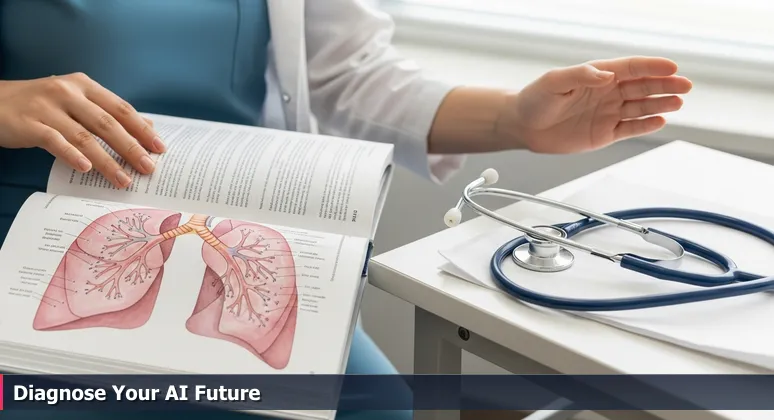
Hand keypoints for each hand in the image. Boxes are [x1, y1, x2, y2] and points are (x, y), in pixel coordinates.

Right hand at [0, 73, 165, 187]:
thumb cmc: (39, 105)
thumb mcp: (75, 101)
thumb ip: (107, 112)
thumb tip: (147, 125)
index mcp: (83, 85)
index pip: (120, 108)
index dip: (142, 128)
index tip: (160, 148)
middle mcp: (67, 92)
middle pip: (107, 123)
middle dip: (131, 147)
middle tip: (149, 167)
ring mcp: (47, 107)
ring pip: (84, 136)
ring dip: (108, 160)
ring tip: (124, 179)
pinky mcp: (28, 124)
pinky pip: (55, 141)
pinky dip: (72, 155)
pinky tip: (87, 169)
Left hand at [497, 56, 691, 153]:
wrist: (523, 126)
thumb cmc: (535, 99)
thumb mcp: (554, 82)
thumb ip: (580, 76)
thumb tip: (604, 75)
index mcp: (597, 75)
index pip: (631, 68)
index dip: (652, 67)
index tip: (671, 67)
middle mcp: (607, 92)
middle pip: (643, 86)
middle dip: (665, 85)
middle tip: (684, 85)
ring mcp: (607, 112)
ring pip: (640, 107)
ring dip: (660, 104)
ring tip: (677, 103)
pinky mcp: (604, 133)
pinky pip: (630, 128)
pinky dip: (645, 125)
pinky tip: (659, 121)